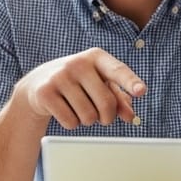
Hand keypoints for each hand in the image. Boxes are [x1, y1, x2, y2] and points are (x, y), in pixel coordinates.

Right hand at [15, 47, 145, 129]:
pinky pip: (70, 122)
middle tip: (103, 118)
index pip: (118, 70)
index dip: (130, 82)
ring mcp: (60, 76)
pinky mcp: (45, 92)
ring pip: (88, 116)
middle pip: (106, 103)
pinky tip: (64, 111)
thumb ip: (118, 98)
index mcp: (96, 57)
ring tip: (79, 109)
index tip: (141, 91)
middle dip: (107, 117)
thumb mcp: (99, 85)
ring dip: (88, 120)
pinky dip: (72, 123)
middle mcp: (78, 63)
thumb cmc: (77, 83)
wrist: (38, 83)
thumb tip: (131, 116)